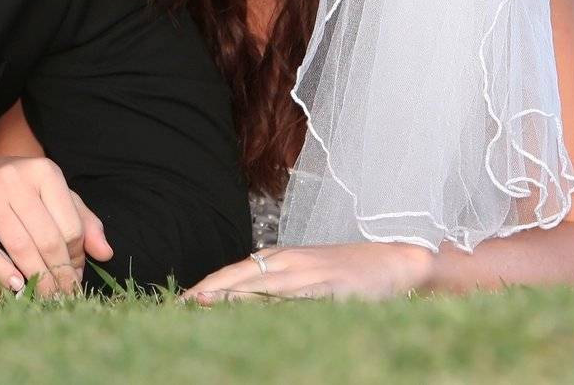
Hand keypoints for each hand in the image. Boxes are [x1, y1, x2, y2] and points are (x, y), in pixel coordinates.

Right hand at [0, 155, 112, 294]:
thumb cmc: (17, 191)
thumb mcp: (54, 196)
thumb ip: (83, 221)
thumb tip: (105, 253)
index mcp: (44, 171)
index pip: (70, 225)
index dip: (76, 257)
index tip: (75, 277)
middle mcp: (15, 176)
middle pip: (47, 238)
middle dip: (59, 274)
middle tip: (63, 298)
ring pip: (19, 245)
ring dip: (35, 278)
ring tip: (44, 297)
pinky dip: (0, 270)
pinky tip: (15, 285)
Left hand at [183, 241, 436, 302]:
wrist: (394, 260)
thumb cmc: (346, 271)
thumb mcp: (305, 272)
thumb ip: (275, 285)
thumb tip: (239, 302)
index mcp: (279, 257)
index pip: (232, 272)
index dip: (205, 287)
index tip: (179, 302)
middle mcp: (288, 261)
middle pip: (238, 276)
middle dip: (208, 292)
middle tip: (180, 307)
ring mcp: (308, 274)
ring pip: (260, 287)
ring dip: (230, 299)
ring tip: (203, 308)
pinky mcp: (328, 288)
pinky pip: (294, 299)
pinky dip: (271, 306)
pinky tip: (254, 315)